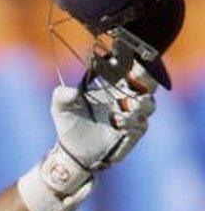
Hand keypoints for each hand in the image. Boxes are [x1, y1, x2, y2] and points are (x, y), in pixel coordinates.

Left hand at [42, 61, 157, 194]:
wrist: (73, 149)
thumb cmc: (70, 122)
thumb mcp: (60, 107)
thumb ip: (62, 95)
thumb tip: (71, 91)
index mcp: (113, 86)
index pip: (131, 70)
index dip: (135, 63)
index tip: (129, 62)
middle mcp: (126, 98)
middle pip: (150, 84)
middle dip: (147, 79)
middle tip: (135, 79)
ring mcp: (132, 116)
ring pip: (149, 105)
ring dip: (138, 105)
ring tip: (119, 112)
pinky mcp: (133, 133)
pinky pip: (141, 125)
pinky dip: (132, 124)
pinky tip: (118, 126)